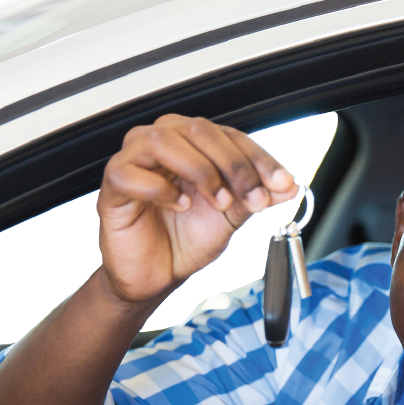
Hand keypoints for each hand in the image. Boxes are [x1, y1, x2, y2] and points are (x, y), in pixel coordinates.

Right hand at [98, 115, 298, 302]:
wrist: (158, 274)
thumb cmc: (185, 238)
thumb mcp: (232, 215)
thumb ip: (257, 195)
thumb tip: (289, 185)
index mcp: (193, 144)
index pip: (229, 135)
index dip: (257, 158)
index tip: (281, 183)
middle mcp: (164, 144)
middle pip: (199, 130)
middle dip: (234, 165)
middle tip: (252, 197)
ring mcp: (134, 160)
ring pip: (164, 141)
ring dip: (200, 170)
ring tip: (217, 201)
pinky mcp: (114, 183)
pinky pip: (131, 171)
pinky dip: (161, 188)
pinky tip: (179, 205)